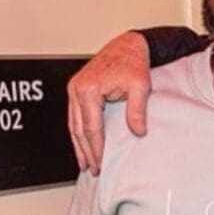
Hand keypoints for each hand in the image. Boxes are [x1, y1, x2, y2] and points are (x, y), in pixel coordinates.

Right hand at [67, 31, 151, 173]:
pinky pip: (75, 116)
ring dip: (79, 144)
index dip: (96, 148)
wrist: (128, 45)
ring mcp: (74, 89)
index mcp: (88, 90)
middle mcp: (76, 89)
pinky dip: (78, 131)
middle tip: (92, 169)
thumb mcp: (140, 86)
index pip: (91, 128)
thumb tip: (138, 132)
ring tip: (85, 162)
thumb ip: (137, 110)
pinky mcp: (78, 89)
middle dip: (85, 151)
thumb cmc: (133, 62)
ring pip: (73, 124)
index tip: (100, 164)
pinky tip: (83, 143)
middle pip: (78, 129)